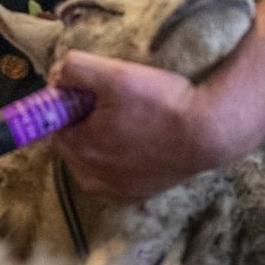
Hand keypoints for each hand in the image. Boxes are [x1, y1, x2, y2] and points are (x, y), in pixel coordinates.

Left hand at [48, 51, 264, 204]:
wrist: (210, 132)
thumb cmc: (162, 103)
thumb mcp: (114, 73)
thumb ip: (74, 68)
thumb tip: (55, 76)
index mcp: (79, 150)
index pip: (53, 123)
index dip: (68, 103)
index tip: (90, 91)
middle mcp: (91, 179)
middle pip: (72, 142)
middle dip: (84, 122)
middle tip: (113, 102)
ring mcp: (115, 191)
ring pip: (93, 159)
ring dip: (102, 139)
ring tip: (131, 119)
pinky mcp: (137, 196)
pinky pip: (115, 173)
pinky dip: (120, 157)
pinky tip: (141, 138)